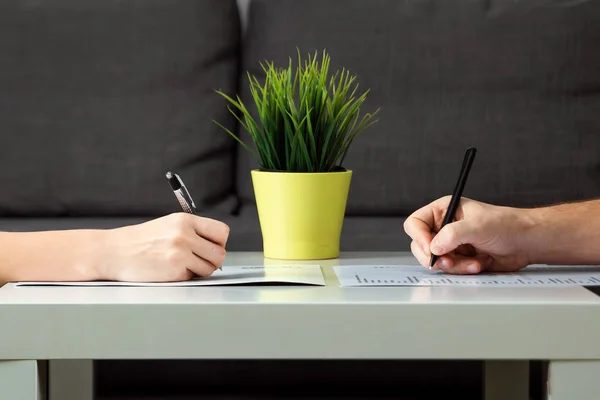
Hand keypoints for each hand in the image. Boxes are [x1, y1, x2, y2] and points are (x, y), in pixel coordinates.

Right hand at [98, 213, 229, 281]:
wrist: (113, 252)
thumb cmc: (140, 240)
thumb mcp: (169, 224)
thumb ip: (193, 231)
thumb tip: (217, 246)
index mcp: (185, 220)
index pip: (222, 231)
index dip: (220, 242)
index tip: (213, 246)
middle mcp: (184, 235)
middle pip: (220, 253)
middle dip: (213, 259)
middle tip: (201, 260)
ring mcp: (180, 254)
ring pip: (210, 268)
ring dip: (200, 270)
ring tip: (184, 265)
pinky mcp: (174, 272)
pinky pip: (193, 277)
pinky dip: (185, 276)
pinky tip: (170, 270)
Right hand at [403, 196, 532, 273]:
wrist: (526, 243)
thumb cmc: (507, 225)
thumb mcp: (477, 226)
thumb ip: (452, 234)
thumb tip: (434, 246)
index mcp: (444, 210)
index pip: (416, 223)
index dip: (419, 236)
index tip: (431, 248)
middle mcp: (444, 226)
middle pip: (420, 245)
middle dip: (435, 256)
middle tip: (448, 261)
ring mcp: (451, 244)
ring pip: (435, 261)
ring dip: (454, 265)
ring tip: (473, 262)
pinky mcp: (459, 259)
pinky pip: (450, 269)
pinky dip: (463, 270)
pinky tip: (479, 263)